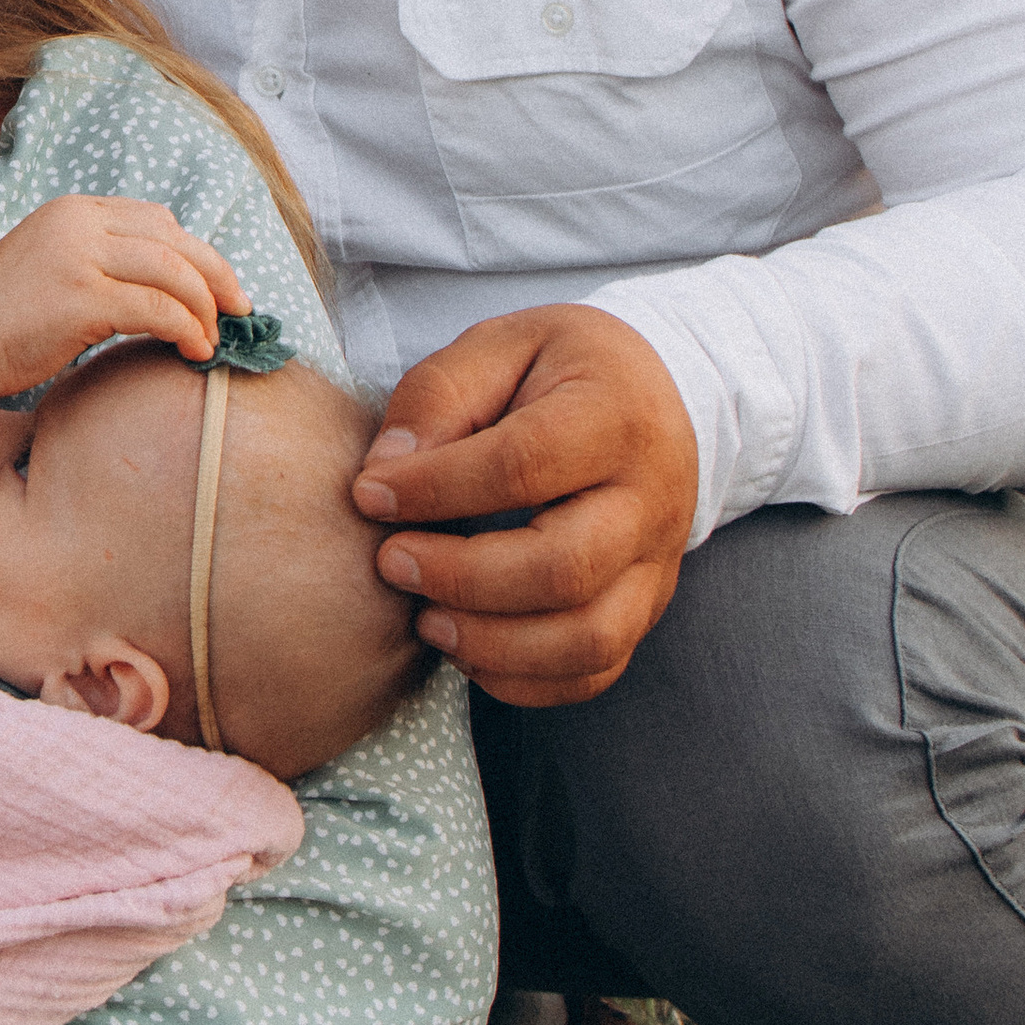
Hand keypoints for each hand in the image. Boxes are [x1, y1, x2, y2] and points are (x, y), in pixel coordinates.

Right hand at [0, 195, 249, 396]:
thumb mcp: (53, 262)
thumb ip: (100, 260)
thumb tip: (161, 288)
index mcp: (78, 211)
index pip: (159, 220)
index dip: (198, 253)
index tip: (219, 287)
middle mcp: (83, 225)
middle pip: (177, 240)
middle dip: (218, 275)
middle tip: (241, 309)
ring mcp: (81, 258)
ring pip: (174, 271)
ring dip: (205, 307)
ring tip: (214, 337)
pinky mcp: (81, 298)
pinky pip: (157, 308)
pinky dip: (186, 328)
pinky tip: (193, 349)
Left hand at [350, 304, 698, 706]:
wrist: (656, 396)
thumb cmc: (560, 369)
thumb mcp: (499, 345)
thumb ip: (438, 396)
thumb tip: (383, 472)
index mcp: (615, 416)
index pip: (524, 464)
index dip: (435, 488)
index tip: (368, 494)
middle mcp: (651, 498)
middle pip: (563, 568)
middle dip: (460, 578)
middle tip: (390, 561)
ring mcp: (656, 563)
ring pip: (586, 637)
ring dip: (490, 643)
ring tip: (424, 618)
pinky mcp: (646, 607)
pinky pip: (594, 670)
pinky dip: (522, 679)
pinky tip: (465, 647)